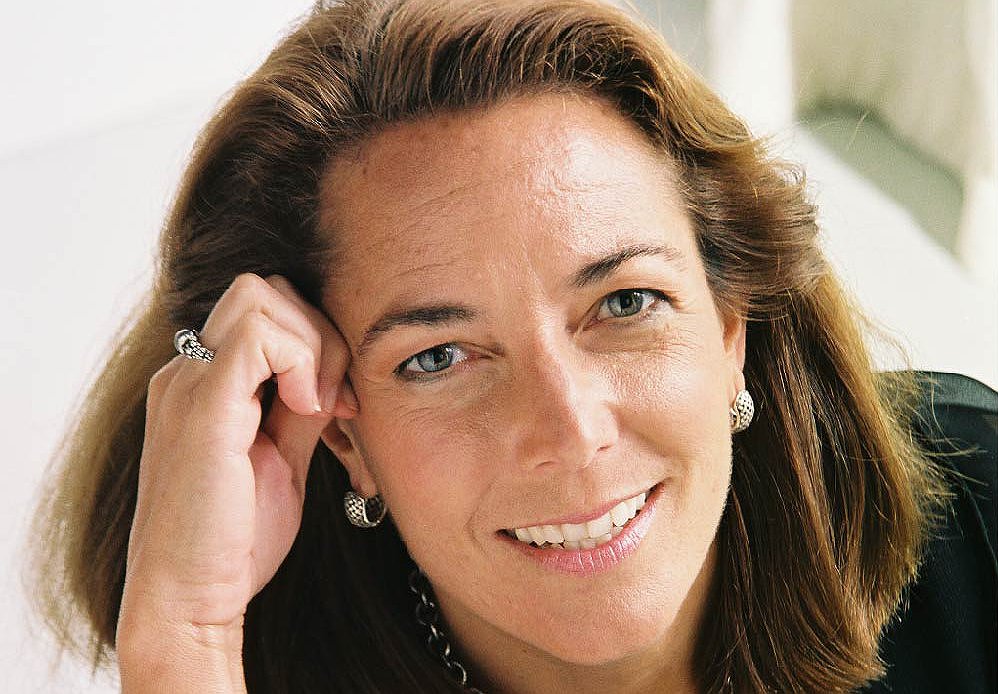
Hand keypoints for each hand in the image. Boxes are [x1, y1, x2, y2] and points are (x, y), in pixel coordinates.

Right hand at [117, 273, 355, 655]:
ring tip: (321, 407)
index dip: (317, 341)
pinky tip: (309, 409)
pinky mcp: (202, 407)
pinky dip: (299, 358)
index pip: (266, 313)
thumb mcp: (281, 461)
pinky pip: (256, 335)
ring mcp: (190, 385)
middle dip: (319, 332)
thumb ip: (302, 411)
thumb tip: (333, 375)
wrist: (188, 601)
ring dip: (313, 343)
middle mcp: (189, 374)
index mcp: (205, 385)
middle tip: (338, 400)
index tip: (343, 402)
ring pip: (260, 296)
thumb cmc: (233, 542)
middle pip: (264, 290)